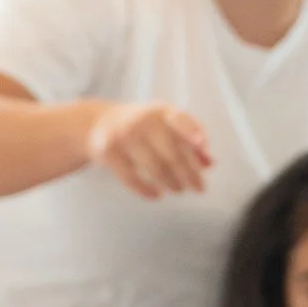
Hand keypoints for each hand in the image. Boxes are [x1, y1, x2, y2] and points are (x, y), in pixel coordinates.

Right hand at [84, 100, 213, 198]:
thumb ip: (188, 141)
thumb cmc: (142, 127)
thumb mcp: (164, 126)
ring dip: (171, 182)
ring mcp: (124, 136)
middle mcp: (143, 121)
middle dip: (188, 173)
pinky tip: (157, 195)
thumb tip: (209, 163)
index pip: (180, 119)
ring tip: (179, 189)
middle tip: (199, 188)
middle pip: (172, 152)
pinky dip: (146, 189)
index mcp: (161, 112)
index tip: (202, 143)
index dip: (191, 130)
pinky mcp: (108, 152)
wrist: (98, 123)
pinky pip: (131, 177)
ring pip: (154, 167)